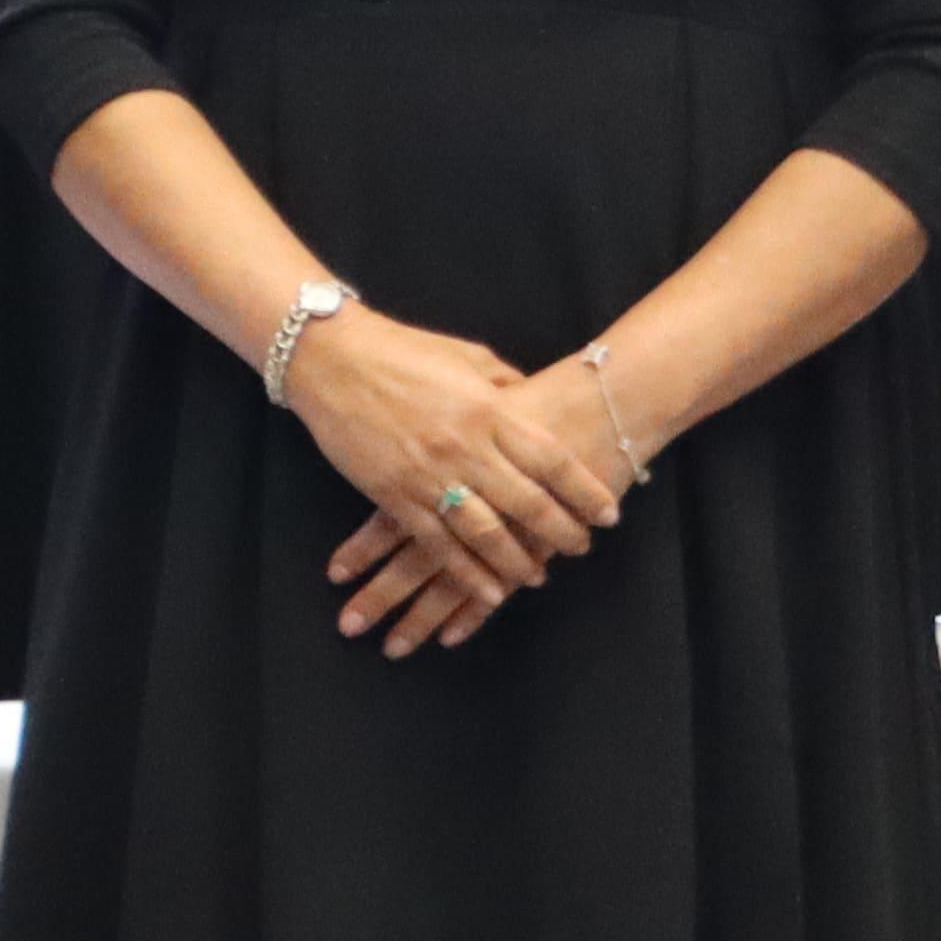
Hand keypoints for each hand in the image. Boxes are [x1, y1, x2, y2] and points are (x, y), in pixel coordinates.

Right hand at [324, 355, 633, 653]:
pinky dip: (467, 573)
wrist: (332, 358)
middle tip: (582, 547)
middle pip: (530, 503)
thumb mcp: (467, 358)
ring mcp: (430, 475)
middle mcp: (467, 447)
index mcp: (491, 410)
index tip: (608, 514)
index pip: (554, 461)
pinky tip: (488, 590)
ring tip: (537, 575)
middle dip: (563, 532)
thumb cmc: (401, 351)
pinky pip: (439, 544)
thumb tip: (532, 404)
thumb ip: (506, 386)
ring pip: (488, 533)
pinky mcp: (395, 494)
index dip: (586, 492)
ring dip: (518, 561)